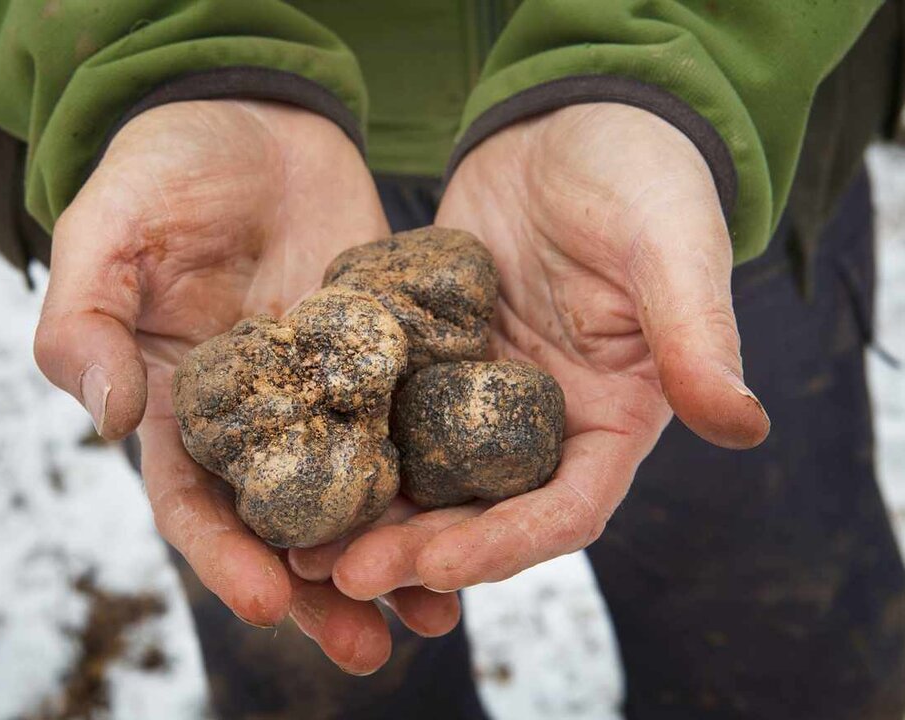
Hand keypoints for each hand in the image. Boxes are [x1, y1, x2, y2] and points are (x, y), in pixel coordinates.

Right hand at [32, 100, 459, 673]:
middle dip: (320, 592)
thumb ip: (85, 320)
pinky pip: (410, 427)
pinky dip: (436, 477)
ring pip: (356, 494)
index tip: (264, 601)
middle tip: (368, 647)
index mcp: (179, 407)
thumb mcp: (106, 232)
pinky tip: (476, 519)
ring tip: (435, 613)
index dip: (223, 556)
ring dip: (390, 557)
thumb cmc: (163, 169)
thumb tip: (106, 419)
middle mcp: (256, 418)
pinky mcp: (382, 359)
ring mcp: (324, 392)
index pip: (194, 503)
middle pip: (285, 525)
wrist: (254, 116)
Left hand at [290, 103, 770, 599]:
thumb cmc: (641, 175)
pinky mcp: (429, 358)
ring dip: (366, 513)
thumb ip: (697, 335)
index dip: (501, 548)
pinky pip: (383, 407)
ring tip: (298, 540)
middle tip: (339, 571)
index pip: (563, 511)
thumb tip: (743, 426)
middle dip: (413, 549)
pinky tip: (288, 456)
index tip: (433, 567)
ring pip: (421, 474)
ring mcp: (478, 394)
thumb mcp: (672, 247)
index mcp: (609, 420)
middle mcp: (541, 424)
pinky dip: (342, 438)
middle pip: (479, 511)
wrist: (568, 125)